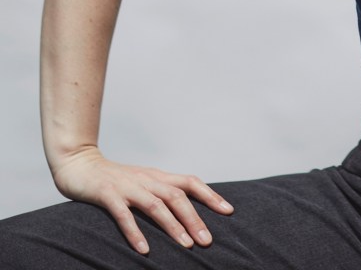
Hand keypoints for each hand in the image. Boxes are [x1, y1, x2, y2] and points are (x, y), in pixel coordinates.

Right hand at [51, 145, 232, 253]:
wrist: (79, 164)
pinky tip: (144, 250)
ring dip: (173, 226)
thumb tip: (185, 210)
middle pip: (177, 197)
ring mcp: (128, 187)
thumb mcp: (142, 183)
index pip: (190, 182)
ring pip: (156, 205)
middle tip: (208, 241)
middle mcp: (147, 180)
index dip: (210, 195)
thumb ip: (160, 193)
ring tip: (187, 246)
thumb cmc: (114, 179)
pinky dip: (135, 232)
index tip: (228, 211)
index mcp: (157, 177)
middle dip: (195, 219)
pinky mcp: (107, 195)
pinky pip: (123, 215)